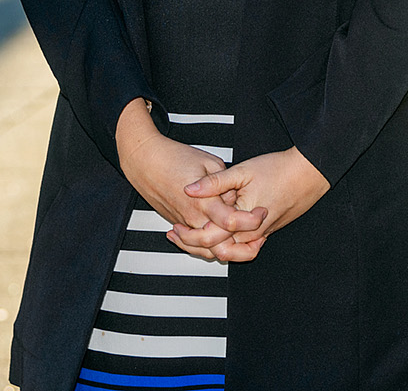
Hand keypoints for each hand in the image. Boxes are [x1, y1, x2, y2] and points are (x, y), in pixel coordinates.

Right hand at [115, 99, 266, 260]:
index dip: (250, 220)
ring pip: (206, 251)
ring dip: (227, 250)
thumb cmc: (174, 157)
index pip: (231, 221)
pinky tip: (223, 240)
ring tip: (245, 240)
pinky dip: (209, 248)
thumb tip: (236, 197)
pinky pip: (194, 245)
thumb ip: (226, 182)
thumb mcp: (208, 160)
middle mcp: (193, 218)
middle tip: (258, 233)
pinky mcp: (177, 224)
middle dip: (242, 245)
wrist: (145, 161)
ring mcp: (183, 224)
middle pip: (220, 245)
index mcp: (203, 201)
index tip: (262, 212)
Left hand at [187, 147, 329, 242]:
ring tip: (193, 236)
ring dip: (209, 247)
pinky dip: (227, 244)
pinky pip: (243, 247)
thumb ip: (215, 182)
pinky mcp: (267, 232)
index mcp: (242, 219)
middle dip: (194, 246)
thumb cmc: (279, 169)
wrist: (310, 173)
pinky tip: (218, 233)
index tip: (174, 228)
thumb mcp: (243, 171)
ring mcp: (261, 235)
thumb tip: (189, 189)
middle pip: (216, 251)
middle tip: (176, 234)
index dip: (188, 236)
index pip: (208, 239)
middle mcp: (251, 234)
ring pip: (230, 252)